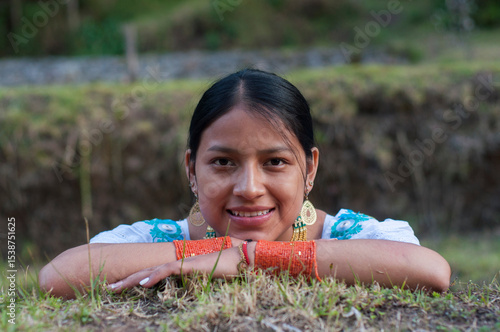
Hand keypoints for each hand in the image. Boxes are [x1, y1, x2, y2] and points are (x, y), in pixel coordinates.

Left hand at [107, 246, 241, 291]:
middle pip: (147, 272)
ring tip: (116, 287)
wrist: (242, 258)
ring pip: (152, 271)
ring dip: (133, 279)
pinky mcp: (189, 266)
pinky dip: (154, 277)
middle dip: (127, 279)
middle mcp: (177, 263)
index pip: (153, 273)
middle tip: (109, 287)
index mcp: (179, 268)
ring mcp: (182, 263)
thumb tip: (190, 290)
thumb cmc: (227, 269)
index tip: (122, 286)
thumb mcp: (206, 279)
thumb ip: (195, 282)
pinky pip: (167, 271)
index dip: (137, 279)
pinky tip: (143, 284)